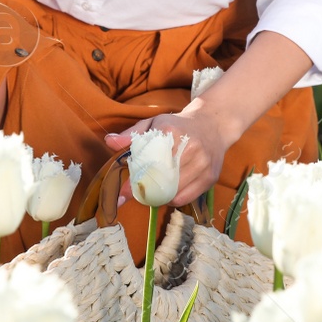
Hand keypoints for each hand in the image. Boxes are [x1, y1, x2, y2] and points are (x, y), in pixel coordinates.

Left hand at [103, 102, 234, 207]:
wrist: (213, 125)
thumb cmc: (178, 126)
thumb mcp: (154, 123)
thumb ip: (131, 135)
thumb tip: (109, 141)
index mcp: (170, 131)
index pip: (148, 161)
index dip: (133, 181)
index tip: (121, 195)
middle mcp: (189, 147)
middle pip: (160, 180)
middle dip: (145, 191)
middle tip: (137, 192)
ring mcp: (202, 163)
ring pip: (172, 192)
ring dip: (159, 195)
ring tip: (155, 188)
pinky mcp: (210, 177)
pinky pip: (185, 198)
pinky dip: (173, 198)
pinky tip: (170, 189)